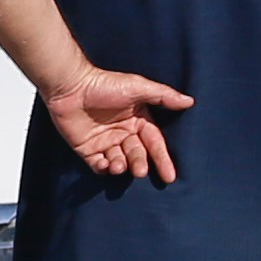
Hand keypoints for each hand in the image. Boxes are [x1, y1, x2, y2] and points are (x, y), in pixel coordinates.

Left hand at [39, 65, 188, 182]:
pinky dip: (104, 168)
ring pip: (120, 162)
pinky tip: (105, 165)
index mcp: (138, 120)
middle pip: (137, 154)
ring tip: (120, 165)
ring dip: (122, 166)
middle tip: (141, 170)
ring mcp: (105, 142)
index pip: (154, 143)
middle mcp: (123, 133)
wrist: (71, 86)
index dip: (163, 159)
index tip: (170, 176)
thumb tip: (190, 101)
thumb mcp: (138, 87)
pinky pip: (99, 165)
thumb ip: (163, 96)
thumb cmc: (105, 84)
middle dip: (140, 164)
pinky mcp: (87, 149)